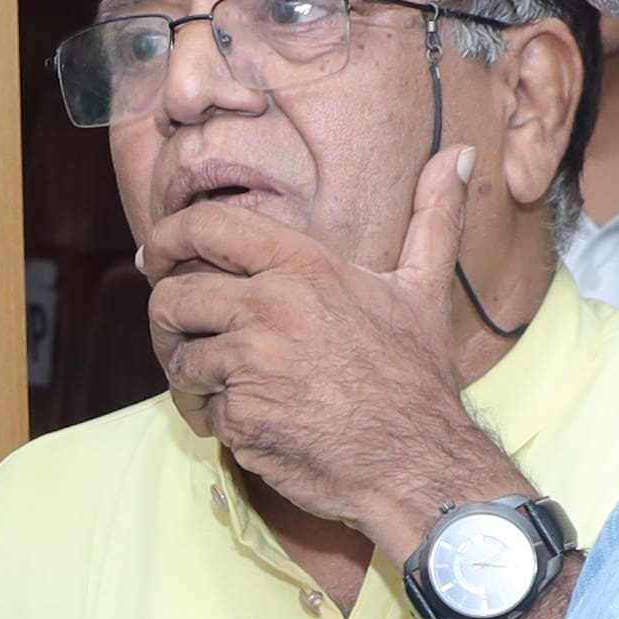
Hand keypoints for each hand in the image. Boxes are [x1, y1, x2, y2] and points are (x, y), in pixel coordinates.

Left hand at [146, 154, 518, 560]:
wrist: (418, 464)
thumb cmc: (418, 379)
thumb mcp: (424, 289)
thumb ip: (434, 217)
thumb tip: (462, 153)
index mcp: (305, 267)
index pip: (208, 227)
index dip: (168, 236)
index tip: (155, 255)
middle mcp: (272, 307)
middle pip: (173, 295)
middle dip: (166, 315)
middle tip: (178, 330)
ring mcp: (252, 364)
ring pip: (179, 357)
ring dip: (188, 375)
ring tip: (217, 384)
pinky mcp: (241, 418)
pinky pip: (201, 410)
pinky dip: (216, 420)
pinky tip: (248, 424)